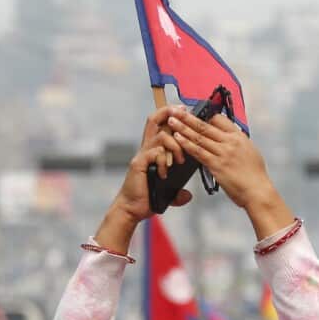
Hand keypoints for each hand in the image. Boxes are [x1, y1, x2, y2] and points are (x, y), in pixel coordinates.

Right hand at [111, 107, 192, 221]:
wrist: (131, 209)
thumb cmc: (147, 198)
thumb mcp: (167, 192)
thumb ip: (177, 192)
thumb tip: (187, 195)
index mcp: (152, 151)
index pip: (158, 125)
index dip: (169, 113)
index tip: (182, 110)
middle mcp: (146, 149)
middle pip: (154, 120)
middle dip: (170, 113)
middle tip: (182, 114)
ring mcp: (142, 155)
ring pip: (161, 137)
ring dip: (176, 145)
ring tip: (180, 160)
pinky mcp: (139, 164)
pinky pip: (156, 153)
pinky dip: (164, 161)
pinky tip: (165, 174)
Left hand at [167, 112, 274, 208]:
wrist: (257, 191)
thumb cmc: (255, 176)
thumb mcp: (250, 152)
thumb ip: (237, 144)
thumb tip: (228, 140)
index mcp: (239, 137)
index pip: (219, 119)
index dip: (205, 116)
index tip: (194, 113)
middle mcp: (230, 142)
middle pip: (205, 125)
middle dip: (188, 117)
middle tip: (175, 110)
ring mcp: (223, 153)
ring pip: (199, 137)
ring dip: (183, 128)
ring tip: (171, 121)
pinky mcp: (216, 165)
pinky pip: (198, 152)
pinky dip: (187, 144)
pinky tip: (178, 138)